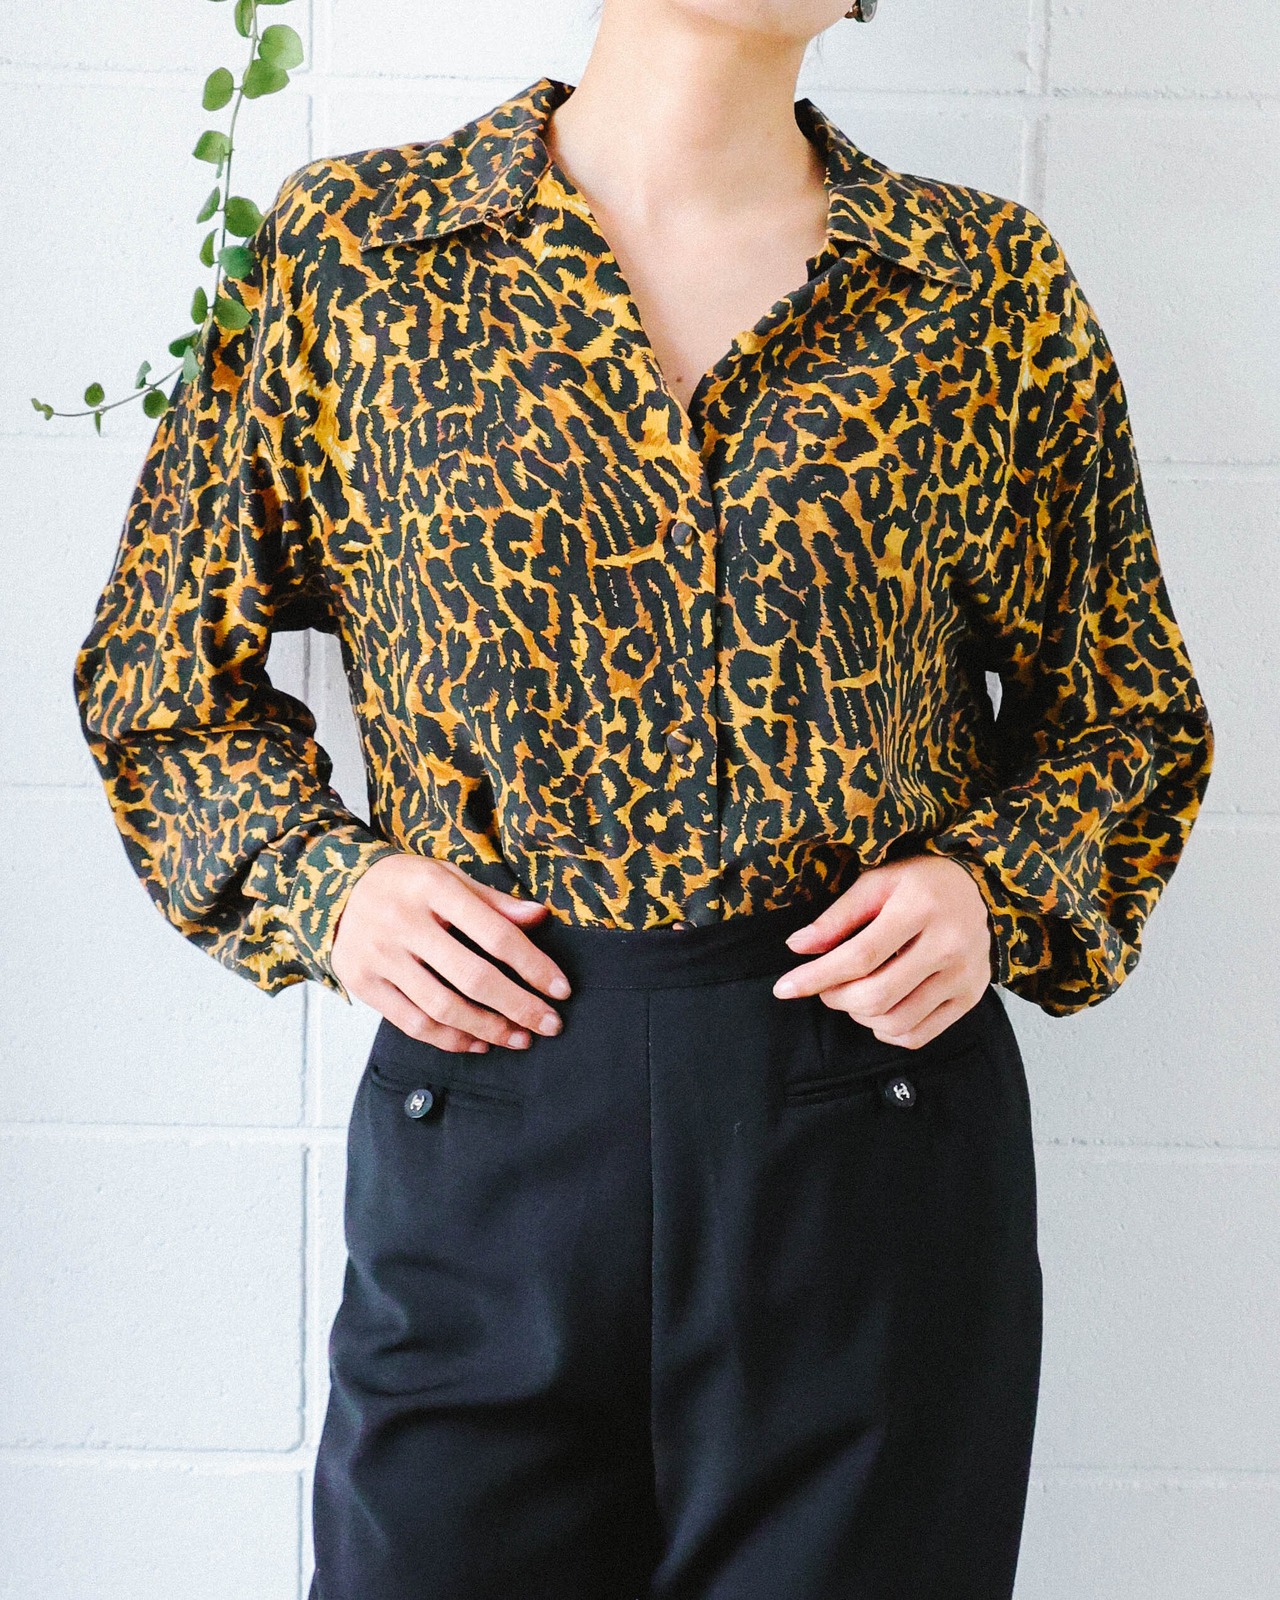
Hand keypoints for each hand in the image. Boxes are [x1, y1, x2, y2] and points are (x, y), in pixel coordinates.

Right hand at [330, 853, 571, 1052]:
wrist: (337, 890)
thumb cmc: (407, 884)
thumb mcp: (448, 877)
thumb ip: (493, 901)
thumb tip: (540, 917)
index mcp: (433, 887)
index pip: (495, 934)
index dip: (534, 966)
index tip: (561, 990)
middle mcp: (404, 922)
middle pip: (473, 977)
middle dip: (518, 1006)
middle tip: (549, 1025)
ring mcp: (380, 955)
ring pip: (443, 1007)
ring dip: (488, 1029)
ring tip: (518, 1038)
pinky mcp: (363, 983)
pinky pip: (413, 1024)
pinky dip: (450, 1039)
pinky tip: (478, 1042)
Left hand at [771, 854, 993, 1047]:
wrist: (980, 887)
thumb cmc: (920, 882)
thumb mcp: (876, 882)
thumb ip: (837, 917)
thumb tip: (797, 947)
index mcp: (920, 908)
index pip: (859, 956)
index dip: (816, 977)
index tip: (784, 988)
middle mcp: (948, 945)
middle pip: (876, 995)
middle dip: (835, 997)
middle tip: (824, 985)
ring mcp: (964, 975)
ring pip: (896, 1020)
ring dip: (859, 1015)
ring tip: (851, 993)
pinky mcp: (970, 997)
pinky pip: (919, 1035)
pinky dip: (887, 1031)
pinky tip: (878, 1011)